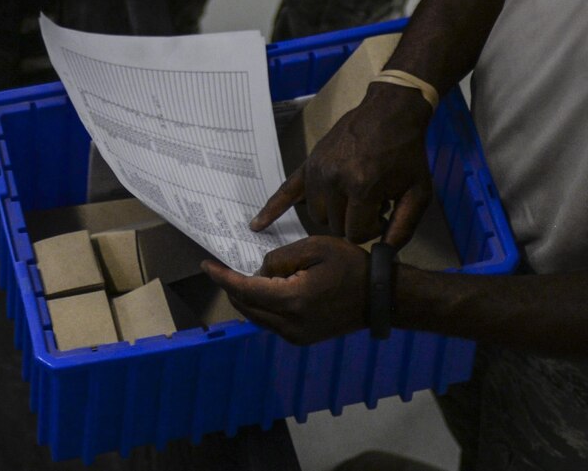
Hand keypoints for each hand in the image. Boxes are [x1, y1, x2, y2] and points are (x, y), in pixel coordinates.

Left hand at [201, 236, 369, 344]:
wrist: (380, 298)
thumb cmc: (351, 267)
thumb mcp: (315, 248)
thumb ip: (280, 258)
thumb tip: (260, 271)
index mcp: (292, 300)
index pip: (245, 289)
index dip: (223, 277)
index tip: (206, 265)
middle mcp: (290, 324)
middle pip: (246, 306)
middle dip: (230, 287)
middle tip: (221, 268)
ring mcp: (296, 336)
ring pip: (256, 317)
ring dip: (244, 298)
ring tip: (239, 277)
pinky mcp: (302, 338)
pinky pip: (270, 323)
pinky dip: (260, 306)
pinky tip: (261, 291)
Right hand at [253, 83, 436, 244]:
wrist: (389, 112)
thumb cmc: (406, 153)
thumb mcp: (418, 192)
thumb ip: (404, 227)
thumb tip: (386, 254)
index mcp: (361, 187)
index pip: (355, 233)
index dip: (372, 230)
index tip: (383, 216)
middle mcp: (334, 180)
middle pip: (335, 225)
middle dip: (354, 221)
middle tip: (373, 205)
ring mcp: (317, 171)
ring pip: (316, 214)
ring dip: (333, 213)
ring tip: (354, 197)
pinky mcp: (309, 164)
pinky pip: (286, 191)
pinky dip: (271, 209)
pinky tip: (256, 224)